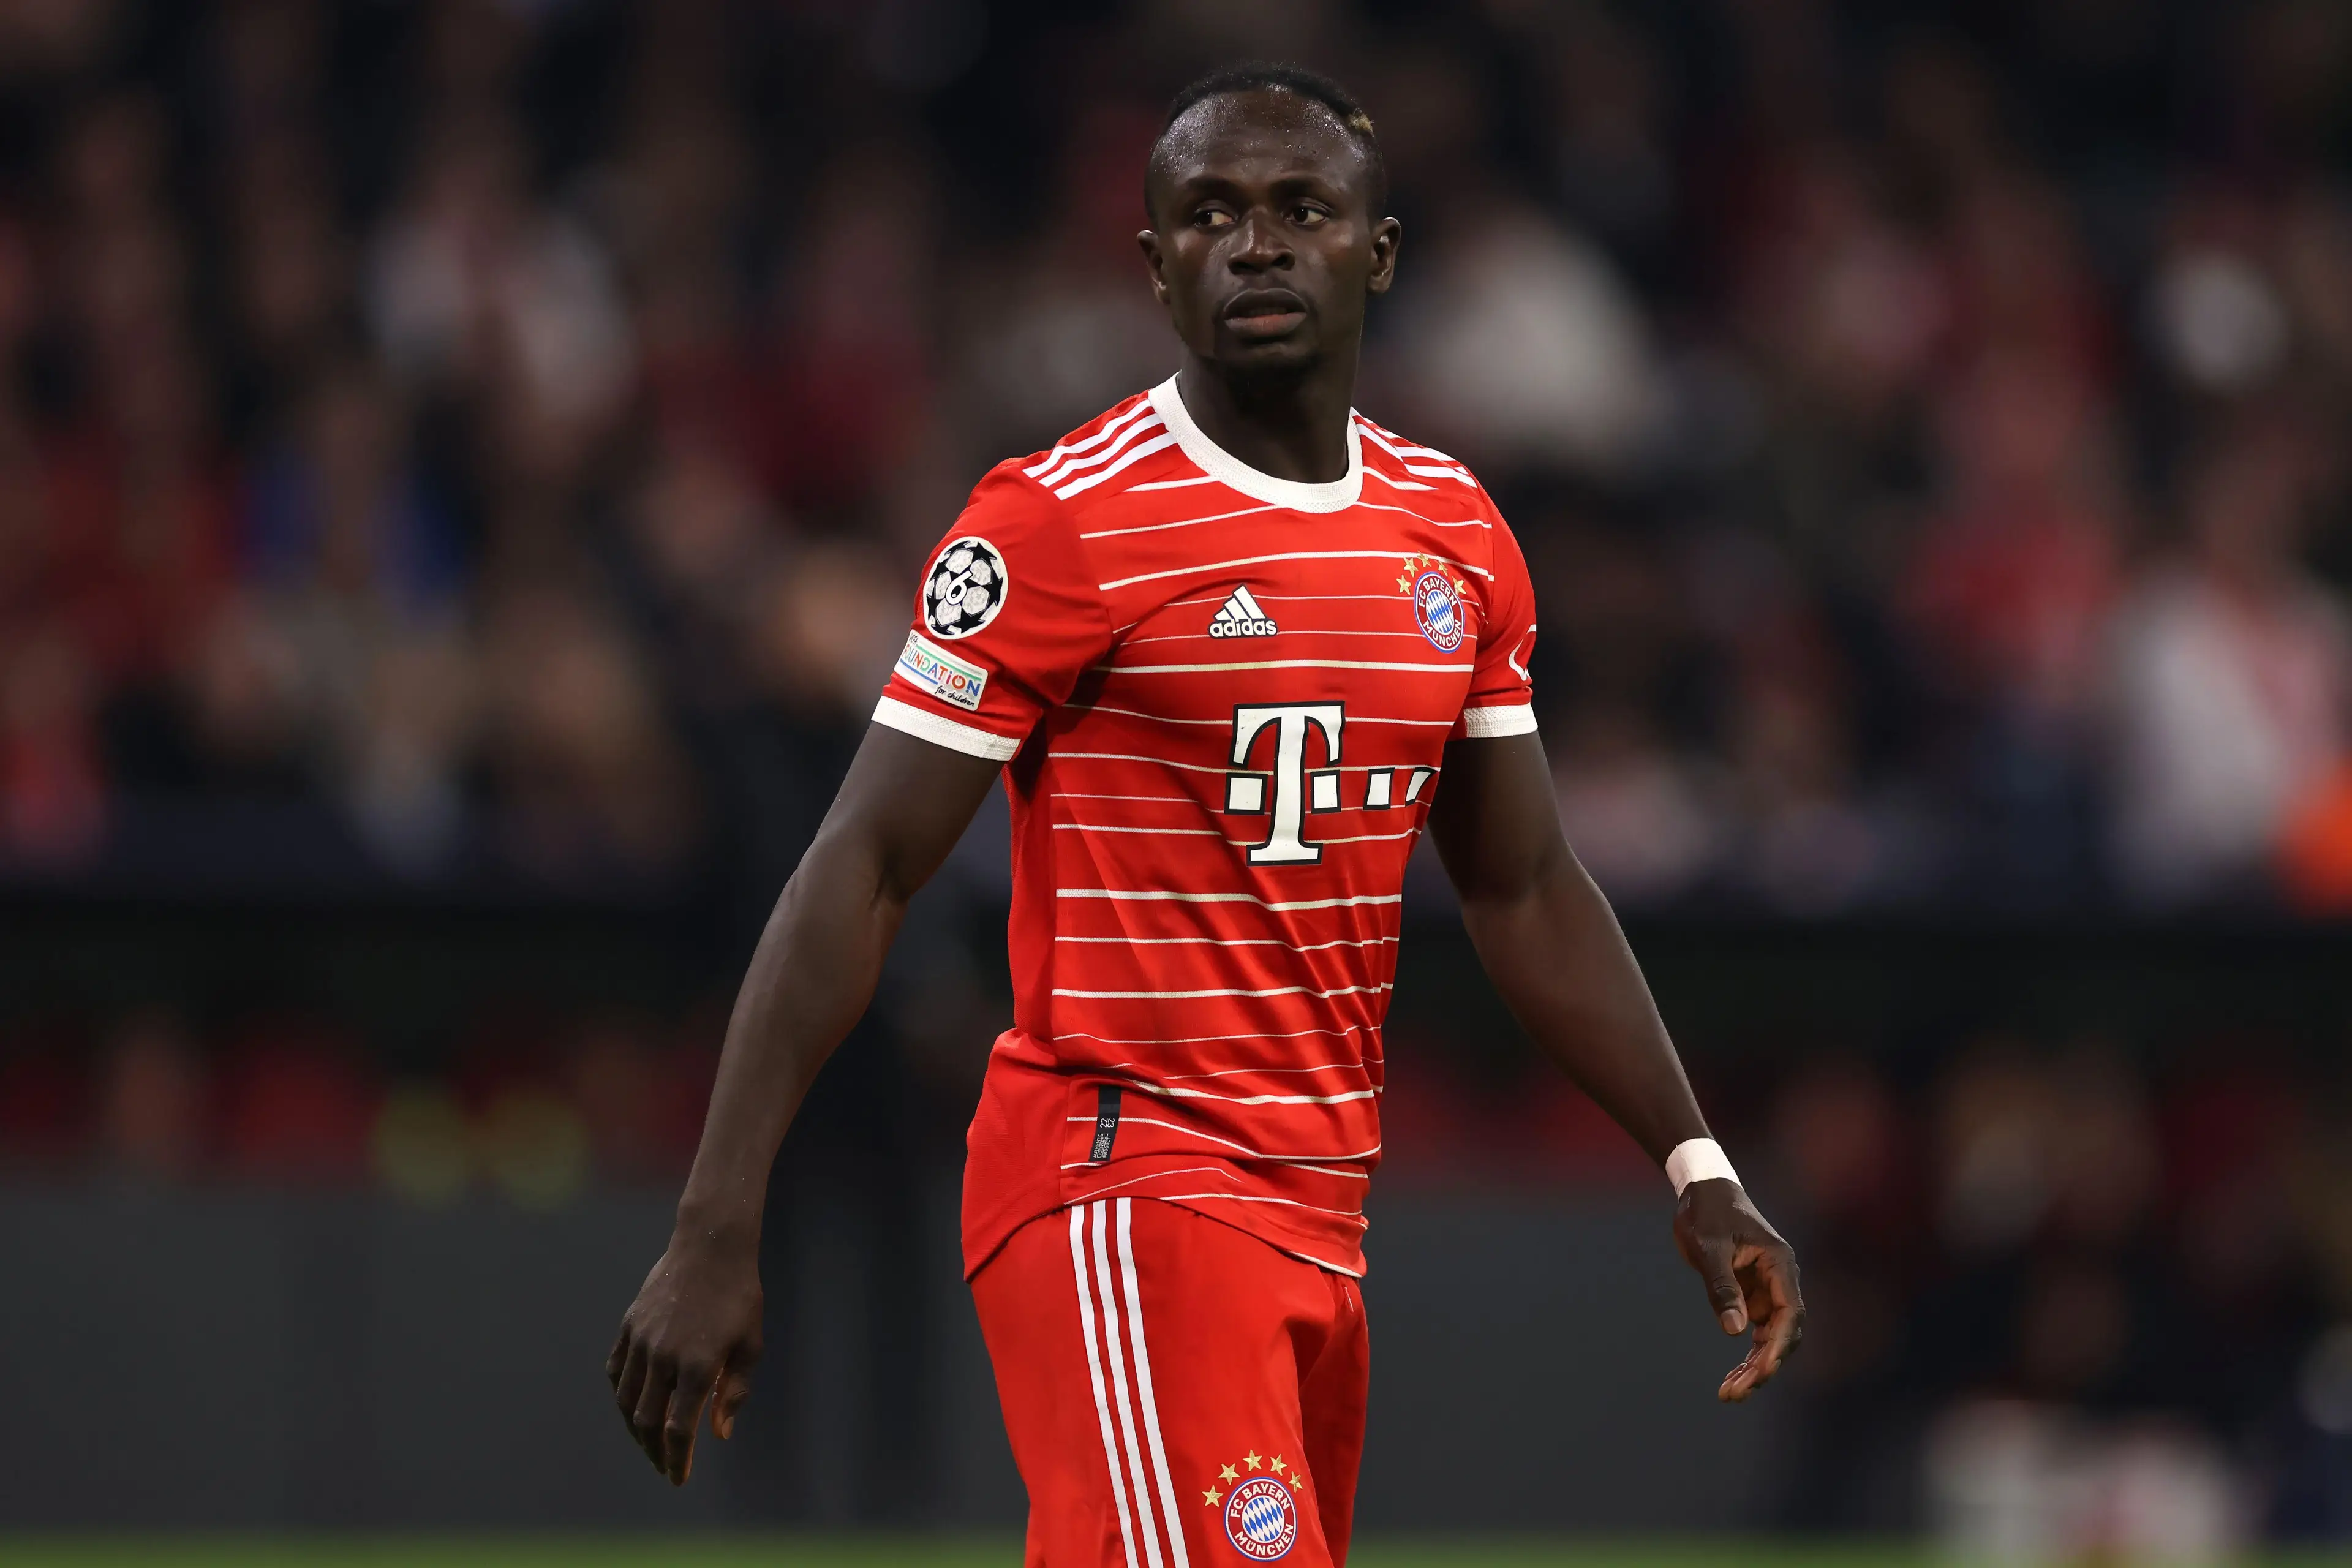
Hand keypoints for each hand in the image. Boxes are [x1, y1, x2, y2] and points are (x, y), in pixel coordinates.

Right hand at [607, 1228, 763, 1483]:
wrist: (711, 1247)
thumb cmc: (740, 1297)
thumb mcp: (751, 1345)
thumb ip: (734, 1392)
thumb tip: (718, 1434)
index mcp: (698, 1365)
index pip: (678, 1429)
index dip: (677, 1460)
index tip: (678, 1479)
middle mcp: (664, 1357)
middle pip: (647, 1421)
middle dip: (654, 1452)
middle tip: (663, 1466)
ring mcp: (642, 1340)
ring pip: (626, 1400)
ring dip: (634, 1429)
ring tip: (647, 1443)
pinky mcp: (629, 1326)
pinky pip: (616, 1370)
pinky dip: (621, 1395)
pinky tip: (632, 1407)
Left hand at [1672, 1178, 1804, 1402]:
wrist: (1702, 1193)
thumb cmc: (1706, 1213)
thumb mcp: (1708, 1247)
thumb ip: (1722, 1286)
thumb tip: (1735, 1331)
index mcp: (1779, 1264)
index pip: (1790, 1313)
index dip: (1779, 1345)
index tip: (1762, 1371)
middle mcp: (1780, 1280)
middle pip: (1783, 1332)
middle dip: (1764, 1366)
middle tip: (1735, 1393)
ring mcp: (1768, 1291)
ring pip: (1771, 1339)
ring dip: (1754, 1368)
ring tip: (1729, 1394)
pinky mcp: (1753, 1297)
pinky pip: (1757, 1334)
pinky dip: (1746, 1357)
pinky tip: (1732, 1380)